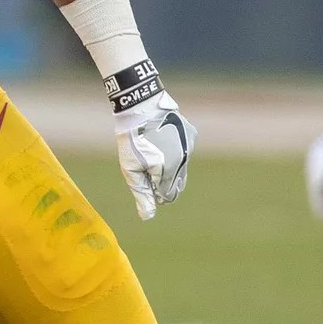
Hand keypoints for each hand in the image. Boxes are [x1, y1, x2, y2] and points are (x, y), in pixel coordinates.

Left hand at [112, 92, 193, 220]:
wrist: (141, 107)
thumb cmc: (132, 140)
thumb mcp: (131, 170)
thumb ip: (142, 194)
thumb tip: (148, 216)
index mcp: (167, 170)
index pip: (167, 195)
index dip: (153, 192)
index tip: (144, 179)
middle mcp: (183, 160)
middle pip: (176, 184)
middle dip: (162, 183)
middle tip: (147, 169)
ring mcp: (189, 147)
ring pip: (182, 170)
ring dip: (169, 168)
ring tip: (153, 154)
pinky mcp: (191, 136)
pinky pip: (185, 153)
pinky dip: (175, 153)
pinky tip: (162, 142)